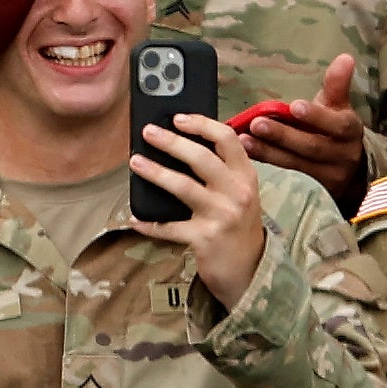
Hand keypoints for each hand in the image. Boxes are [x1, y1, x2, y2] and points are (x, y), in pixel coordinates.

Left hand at [140, 104, 271, 305]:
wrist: (250, 269)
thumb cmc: (239, 225)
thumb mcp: (240, 192)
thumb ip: (222, 169)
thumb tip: (183, 141)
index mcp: (246, 175)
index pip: (227, 138)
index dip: (201, 124)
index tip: (178, 117)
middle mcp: (237, 192)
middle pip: (202, 158)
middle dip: (171, 142)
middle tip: (148, 132)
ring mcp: (221, 216)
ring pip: (183, 186)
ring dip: (156, 172)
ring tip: (136, 162)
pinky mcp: (205, 238)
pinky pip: (170, 227)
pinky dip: (151, 223)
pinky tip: (136, 218)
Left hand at [230, 50, 362, 189]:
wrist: (351, 170)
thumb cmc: (335, 129)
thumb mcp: (339, 106)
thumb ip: (337, 84)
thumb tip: (345, 57)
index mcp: (349, 130)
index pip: (336, 124)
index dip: (316, 116)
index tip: (294, 106)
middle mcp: (342, 155)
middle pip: (312, 147)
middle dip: (283, 136)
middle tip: (257, 123)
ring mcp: (328, 176)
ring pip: (297, 164)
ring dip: (269, 152)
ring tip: (244, 140)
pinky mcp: (312, 190)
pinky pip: (288, 177)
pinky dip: (267, 165)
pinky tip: (246, 155)